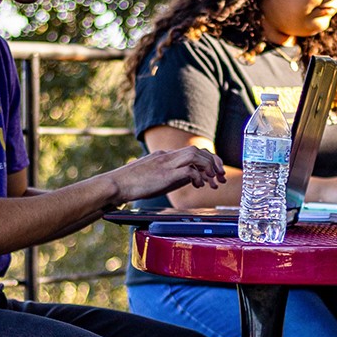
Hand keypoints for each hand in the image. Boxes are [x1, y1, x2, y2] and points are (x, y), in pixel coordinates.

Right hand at [107, 147, 225, 202]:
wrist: (115, 184)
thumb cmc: (130, 184)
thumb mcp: (153, 176)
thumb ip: (170, 174)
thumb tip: (187, 179)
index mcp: (164, 156)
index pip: (192, 151)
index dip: (208, 160)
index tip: (216, 172)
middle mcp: (167, 156)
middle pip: (198, 150)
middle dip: (214, 163)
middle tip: (221, 177)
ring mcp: (166, 164)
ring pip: (196, 155)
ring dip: (209, 168)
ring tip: (213, 182)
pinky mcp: (165, 174)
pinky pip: (189, 170)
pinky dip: (198, 177)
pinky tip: (199, 186)